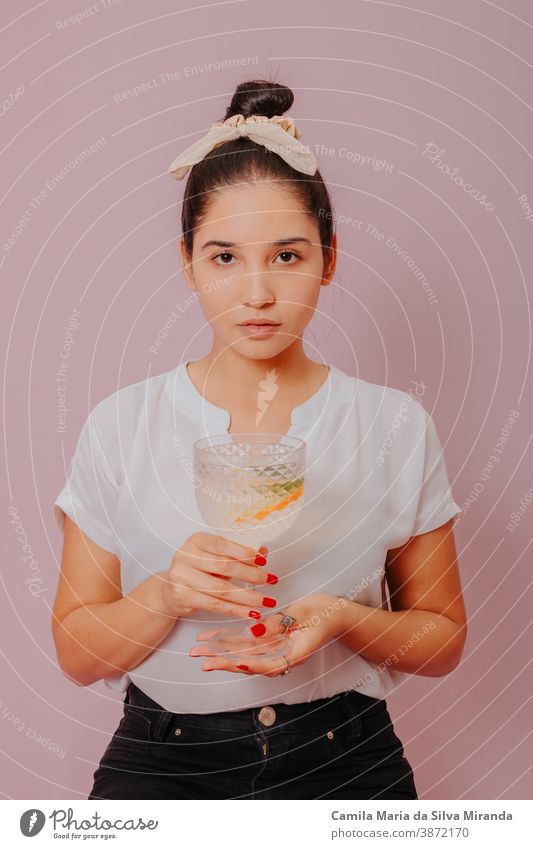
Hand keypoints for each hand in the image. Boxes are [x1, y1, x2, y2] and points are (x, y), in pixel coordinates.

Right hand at [154, 532, 275, 618]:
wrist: (170, 589)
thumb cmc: (199, 569)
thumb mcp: (215, 556)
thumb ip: (237, 553)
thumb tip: (263, 551)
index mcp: (196, 540)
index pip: (222, 545)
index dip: (243, 552)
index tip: (263, 560)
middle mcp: (186, 556)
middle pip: (224, 567)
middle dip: (251, 575)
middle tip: (271, 580)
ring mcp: (182, 577)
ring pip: (221, 589)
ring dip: (248, 597)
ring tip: (266, 601)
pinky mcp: (183, 597)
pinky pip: (215, 605)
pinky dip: (236, 610)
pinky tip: (251, 612)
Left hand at [189, 593, 347, 676]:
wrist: (336, 613)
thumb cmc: (323, 613)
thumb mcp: (302, 615)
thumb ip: (278, 624)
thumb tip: (253, 630)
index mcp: (294, 655)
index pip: (268, 665)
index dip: (249, 665)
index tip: (232, 664)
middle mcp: (282, 657)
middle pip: (250, 663)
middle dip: (224, 662)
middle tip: (201, 661)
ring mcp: (276, 650)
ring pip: (244, 654)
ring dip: (221, 652)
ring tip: (198, 651)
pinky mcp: (271, 641)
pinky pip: (248, 645)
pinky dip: (230, 641)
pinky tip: (213, 639)